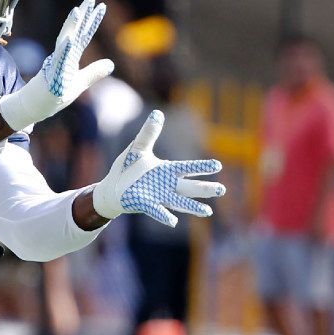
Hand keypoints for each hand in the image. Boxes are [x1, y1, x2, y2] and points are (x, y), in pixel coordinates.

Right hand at [0, 0, 113, 131]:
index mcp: (71, 56)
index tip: (101, 6)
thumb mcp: (81, 83)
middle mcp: (63, 55)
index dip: (93, 21)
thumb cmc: (56, 94)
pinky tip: (69, 39)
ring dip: (70, 26)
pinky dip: (63, 50)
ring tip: (77, 11)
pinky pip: (58, 61)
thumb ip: (94, 72)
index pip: (84, 35)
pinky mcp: (51, 75)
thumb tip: (111, 63)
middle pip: (74, 32)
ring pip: (64, 41)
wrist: (37, 107)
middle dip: (82, 15)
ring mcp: (56, 63)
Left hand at [92, 110, 224, 226]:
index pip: (187, 168)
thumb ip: (149, 133)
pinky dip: (164, 215)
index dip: (202, 167)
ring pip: (179, 202)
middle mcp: (166, 185)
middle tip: (222, 189)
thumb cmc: (127, 169)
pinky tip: (173, 221)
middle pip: (189, 187)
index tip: (218, 165)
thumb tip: (158, 113)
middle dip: (204, 188)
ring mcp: (157, 196)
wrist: (112, 188)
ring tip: (207, 211)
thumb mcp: (138, 148)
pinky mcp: (145, 205)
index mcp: (166, 170)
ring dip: (192, 207)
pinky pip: (156, 211)